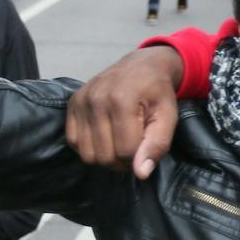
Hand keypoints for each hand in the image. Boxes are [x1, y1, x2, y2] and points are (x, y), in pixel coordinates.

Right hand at [66, 46, 184, 178]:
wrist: (142, 66)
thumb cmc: (158, 92)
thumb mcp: (168, 116)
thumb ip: (157, 145)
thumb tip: (140, 173)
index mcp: (122, 100)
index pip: (126, 151)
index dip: (139, 156)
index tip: (145, 145)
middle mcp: (96, 100)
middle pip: (104, 156)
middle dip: (122, 160)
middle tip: (133, 146)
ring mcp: (81, 101)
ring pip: (87, 154)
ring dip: (105, 156)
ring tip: (119, 141)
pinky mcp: (72, 104)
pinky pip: (74, 142)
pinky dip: (89, 146)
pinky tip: (104, 135)